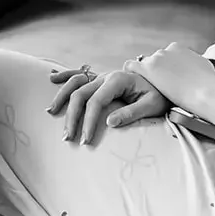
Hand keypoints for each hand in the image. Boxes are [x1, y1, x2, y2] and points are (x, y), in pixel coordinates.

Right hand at [48, 66, 166, 143]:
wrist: (164, 83)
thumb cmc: (160, 95)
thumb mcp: (151, 105)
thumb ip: (132, 113)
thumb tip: (109, 122)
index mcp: (118, 80)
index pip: (96, 101)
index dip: (88, 121)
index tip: (86, 140)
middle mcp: (106, 75)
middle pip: (80, 93)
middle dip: (72, 116)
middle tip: (68, 137)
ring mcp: (102, 76)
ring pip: (75, 82)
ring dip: (62, 97)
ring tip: (51, 112)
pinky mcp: (100, 79)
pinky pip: (79, 75)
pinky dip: (64, 76)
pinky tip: (51, 78)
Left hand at [123, 42, 214, 108]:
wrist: (204, 90)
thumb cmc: (208, 83)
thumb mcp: (204, 66)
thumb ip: (195, 64)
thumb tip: (196, 68)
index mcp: (179, 48)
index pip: (167, 56)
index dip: (167, 68)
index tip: (168, 77)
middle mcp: (166, 51)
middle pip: (156, 60)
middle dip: (157, 71)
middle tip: (160, 85)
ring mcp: (157, 58)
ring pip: (144, 64)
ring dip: (146, 74)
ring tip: (145, 86)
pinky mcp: (148, 68)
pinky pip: (131, 66)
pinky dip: (130, 72)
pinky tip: (129, 80)